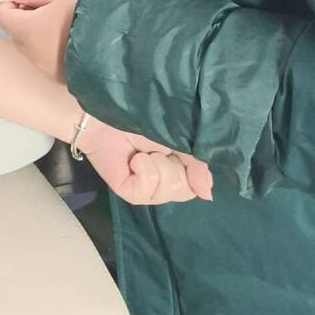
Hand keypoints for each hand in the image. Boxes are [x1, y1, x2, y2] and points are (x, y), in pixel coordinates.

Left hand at [0, 0, 85, 81]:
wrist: (119, 42)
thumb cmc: (87, 11)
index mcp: (26, 30)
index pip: (3, 16)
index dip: (10, 2)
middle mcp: (32, 53)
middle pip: (15, 33)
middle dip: (23, 17)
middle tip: (45, 4)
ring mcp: (46, 68)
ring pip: (31, 48)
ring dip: (37, 34)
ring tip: (61, 21)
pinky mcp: (61, 77)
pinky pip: (47, 60)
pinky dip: (50, 48)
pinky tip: (69, 38)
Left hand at [79, 120, 214, 204]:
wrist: (105, 119)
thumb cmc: (139, 124)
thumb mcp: (178, 141)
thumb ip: (197, 166)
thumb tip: (208, 195)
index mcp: (176, 175)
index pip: (196, 187)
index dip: (191, 169)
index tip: (175, 151)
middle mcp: (162, 188)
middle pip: (185, 190)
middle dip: (173, 165)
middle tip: (156, 150)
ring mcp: (146, 193)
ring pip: (169, 188)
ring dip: (158, 163)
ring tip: (143, 153)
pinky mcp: (130, 193)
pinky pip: (149, 186)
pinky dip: (144, 167)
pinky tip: (134, 160)